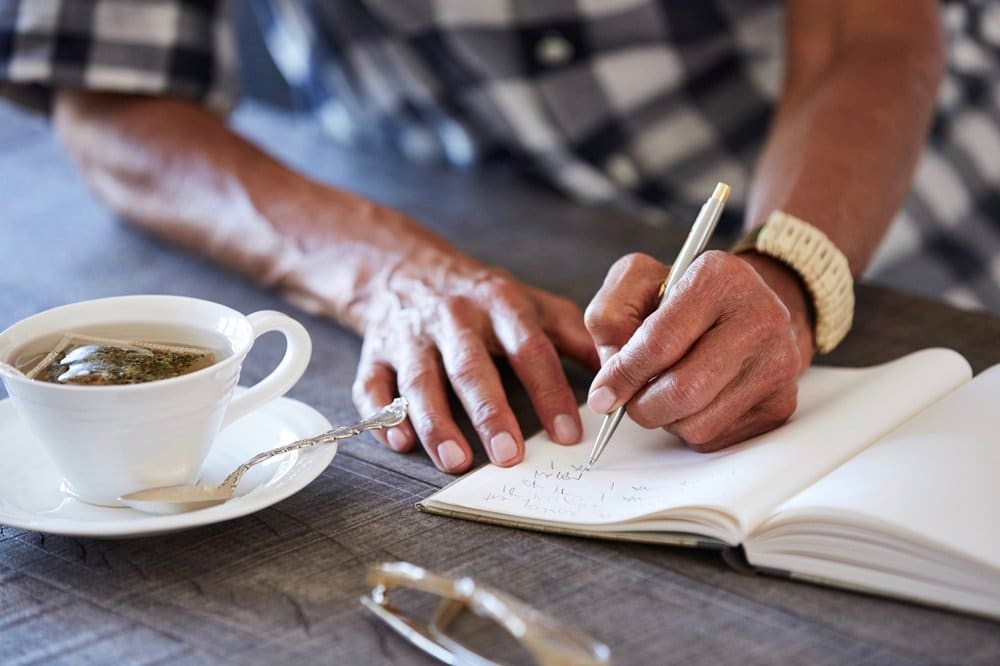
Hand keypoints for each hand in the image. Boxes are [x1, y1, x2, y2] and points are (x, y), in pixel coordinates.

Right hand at [351, 232, 598, 472]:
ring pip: (420, 381)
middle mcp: (454, 318)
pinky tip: (399, 442)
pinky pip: (372, 385)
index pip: (529, 349)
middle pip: (472, 368)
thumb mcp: (530, 302)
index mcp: (500, 304)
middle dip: (490, 413)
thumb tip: (619, 370)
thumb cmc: (479, 296)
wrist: (404, 268)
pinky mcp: (375, 352)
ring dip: (436, 422)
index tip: (568, 434)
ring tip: (456, 461)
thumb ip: (573, 335)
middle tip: (509, 457)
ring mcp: (411, 336)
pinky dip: (382, 414)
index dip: (549, 391)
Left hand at [584, 251, 813, 451]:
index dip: (623, 375)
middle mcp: (760, 317)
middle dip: (642, 405)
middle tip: (630, 400)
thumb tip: (609, 381)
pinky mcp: (781, 403)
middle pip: (682, 391)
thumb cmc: (682, 298)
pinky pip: (718, 438)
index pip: (660, 342)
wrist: (746, 309)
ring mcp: (777, 363)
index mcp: (719, 277)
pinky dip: (692, 429)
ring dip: (667, 419)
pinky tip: (695, 401)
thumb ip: (609, 316)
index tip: (603, 394)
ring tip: (667, 391)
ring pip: (698, 423)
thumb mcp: (637, 283)